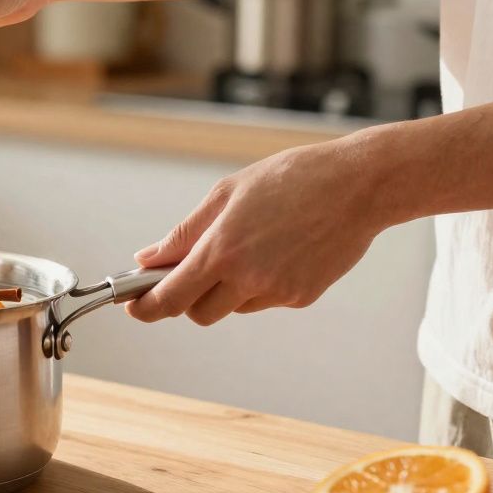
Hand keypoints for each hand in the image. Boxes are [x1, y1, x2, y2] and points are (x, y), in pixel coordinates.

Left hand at [126, 140, 387, 324]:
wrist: (360, 186)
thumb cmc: (293, 179)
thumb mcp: (226, 194)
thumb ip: (184, 233)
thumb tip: (148, 258)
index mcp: (222, 251)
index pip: (170, 298)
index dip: (146, 307)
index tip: (133, 306)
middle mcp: (248, 278)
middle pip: (199, 313)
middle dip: (187, 299)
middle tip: (188, 272)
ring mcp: (278, 292)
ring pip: (233, 308)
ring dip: (224, 291)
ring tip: (246, 247)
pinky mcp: (302, 297)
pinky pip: (264, 301)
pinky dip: (257, 286)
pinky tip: (275, 252)